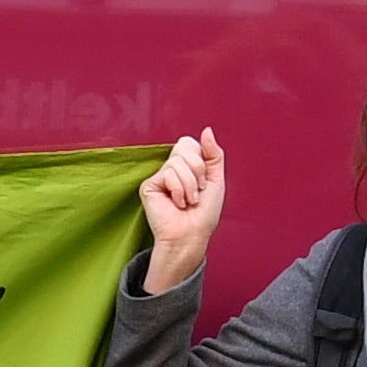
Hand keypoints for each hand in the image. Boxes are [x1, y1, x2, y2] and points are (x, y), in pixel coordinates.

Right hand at [137, 127, 224, 296]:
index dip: (201, 160)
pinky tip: (176, 203)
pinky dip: (178, 190)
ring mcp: (160, 177)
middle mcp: (172, 169)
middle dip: (197, 170)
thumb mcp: (216, 180)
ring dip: (189, 185)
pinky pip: (168, 173)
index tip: (203, 180)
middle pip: (184, 146)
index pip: (190, 144)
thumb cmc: (203, 215)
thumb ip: (214, 154)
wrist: (192, 235)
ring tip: (188, 201)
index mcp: (187, 166)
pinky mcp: (149, 185)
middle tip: (197, 191)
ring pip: (177, 162)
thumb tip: (207, 131)